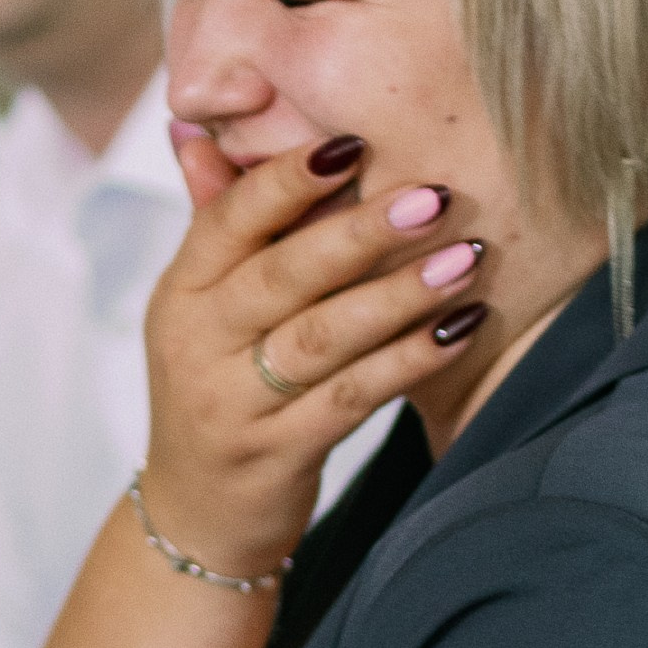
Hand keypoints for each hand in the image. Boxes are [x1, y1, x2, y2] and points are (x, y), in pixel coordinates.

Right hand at [141, 133, 484, 576]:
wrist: (195, 519)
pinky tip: (457, 331)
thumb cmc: (218, 388)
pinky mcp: (276, 454)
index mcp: (181, 292)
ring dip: (400, 294)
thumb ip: (217, 221)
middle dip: (361, 231)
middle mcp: (197, 343)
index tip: (355, 142)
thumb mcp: (201, 309)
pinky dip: (407, 361)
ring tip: (466, 258)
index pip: (229, 219)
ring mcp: (234, 404)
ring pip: (323, 337)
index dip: (288, 178)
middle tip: (433, 195)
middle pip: (283, 275)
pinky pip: (351, 398)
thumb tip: (199, 128)